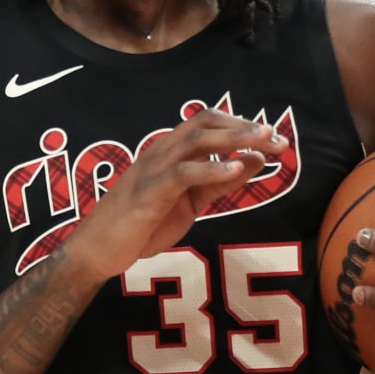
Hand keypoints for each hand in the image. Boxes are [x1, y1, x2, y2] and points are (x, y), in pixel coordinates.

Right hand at [63, 110, 284, 279]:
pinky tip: (237, 170)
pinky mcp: (150, 192)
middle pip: (205, 123)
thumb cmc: (140, 227)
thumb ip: (219, 182)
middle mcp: (161, 153)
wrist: (97, 251)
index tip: (272, 136)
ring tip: (265, 143)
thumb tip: (255, 160)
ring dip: (235, 139)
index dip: (241, 124)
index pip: (207, 123)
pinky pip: (184, 173)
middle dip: (244, 127)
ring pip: (197, 140)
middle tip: (277, 137)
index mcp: (169, 153)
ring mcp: (154, 170)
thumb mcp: (190, 202)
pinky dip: (213, 169)